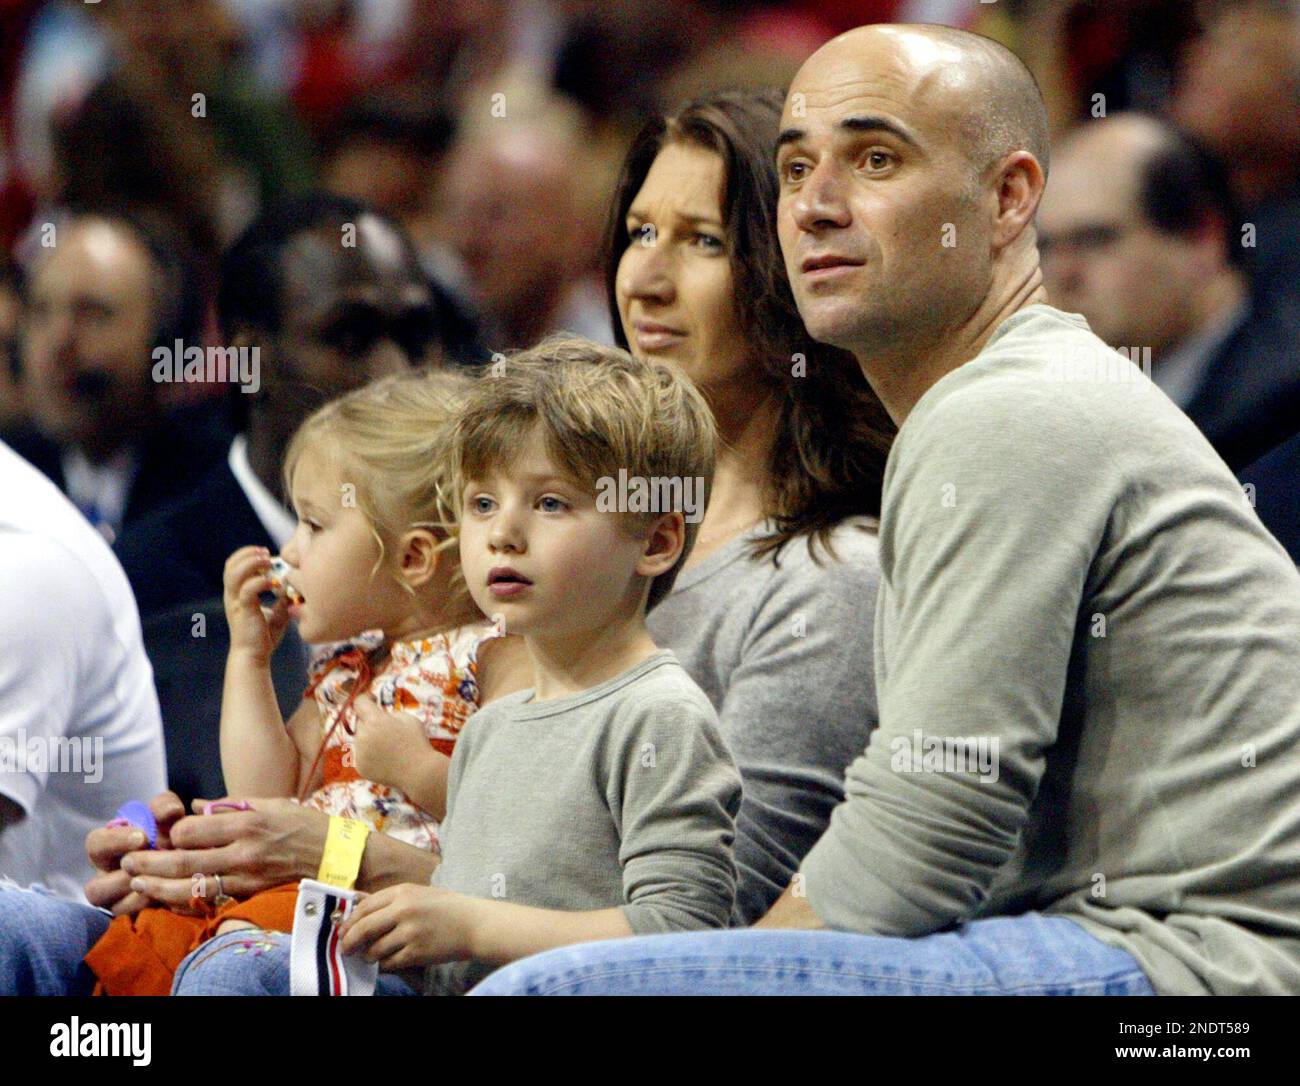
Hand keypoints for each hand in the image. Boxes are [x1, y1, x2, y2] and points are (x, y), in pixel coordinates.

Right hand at [84, 791, 186, 915]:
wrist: (193, 864)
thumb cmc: (171, 833)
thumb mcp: (169, 815)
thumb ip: (165, 807)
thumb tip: (169, 812)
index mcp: (107, 850)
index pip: (95, 844)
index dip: (115, 842)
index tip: (142, 837)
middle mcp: (106, 880)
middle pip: (94, 889)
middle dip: (124, 877)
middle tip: (151, 864)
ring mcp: (119, 903)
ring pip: (114, 908)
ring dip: (140, 894)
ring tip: (163, 880)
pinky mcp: (136, 919)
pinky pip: (136, 920)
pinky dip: (156, 907)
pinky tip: (174, 895)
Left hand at [118, 797, 329, 908]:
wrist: (338, 859)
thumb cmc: (306, 826)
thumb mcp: (272, 804)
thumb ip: (232, 805)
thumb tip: (196, 805)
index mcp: (247, 823)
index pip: (192, 829)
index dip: (170, 832)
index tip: (160, 832)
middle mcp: (244, 852)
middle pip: (184, 861)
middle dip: (150, 863)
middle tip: (127, 862)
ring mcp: (247, 878)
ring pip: (192, 888)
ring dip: (160, 887)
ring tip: (138, 883)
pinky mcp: (252, 896)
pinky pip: (211, 901)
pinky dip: (186, 901)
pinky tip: (168, 897)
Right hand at [223, 545, 289, 662]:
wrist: (254, 656)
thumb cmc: (264, 636)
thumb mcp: (277, 613)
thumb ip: (283, 598)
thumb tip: (295, 585)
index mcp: (237, 594)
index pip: (233, 565)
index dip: (247, 554)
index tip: (266, 553)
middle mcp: (232, 596)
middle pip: (231, 565)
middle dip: (249, 554)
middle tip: (267, 554)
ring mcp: (236, 603)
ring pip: (234, 574)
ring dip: (252, 563)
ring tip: (268, 562)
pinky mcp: (243, 611)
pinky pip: (247, 590)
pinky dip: (261, 581)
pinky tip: (275, 583)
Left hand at [339, 884, 473, 969]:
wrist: (473, 924)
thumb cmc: (447, 907)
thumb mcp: (419, 893)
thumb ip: (392, 900)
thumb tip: (361, 908)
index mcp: (403, 892)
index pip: (365, 906)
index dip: (350, 921)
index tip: (343, 930)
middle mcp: (404, 910)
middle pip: (364, 928)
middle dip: (349, 941)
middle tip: (345, 949)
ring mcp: (410, 932)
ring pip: (374, 949)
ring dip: (368, 955)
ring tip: (370, 956)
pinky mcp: (417, 952)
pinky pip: (389, 962)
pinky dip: (384, 964)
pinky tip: (387, 961)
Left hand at [351, 695, 427, 790]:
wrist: (419, 772)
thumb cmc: (417, 742)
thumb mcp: (408, 718)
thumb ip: (389, 713)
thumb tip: (379, 714)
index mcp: (374, 721)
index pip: (359, 702)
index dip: (366, 698)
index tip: (373, 700)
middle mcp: (363, 736)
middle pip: (360, 722)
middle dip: (370, 722)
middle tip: (387, 729)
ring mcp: (360, 753)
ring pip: (360, 739)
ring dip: (369, 738)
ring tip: (388, 746)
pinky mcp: (360, 767)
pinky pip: (361, 755)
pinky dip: (370, 754)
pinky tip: (385, 758)